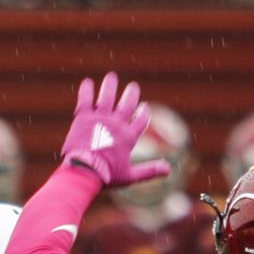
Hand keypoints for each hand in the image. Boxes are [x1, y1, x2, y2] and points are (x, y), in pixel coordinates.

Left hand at [61, 73, 169, 187]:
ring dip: (110, 85)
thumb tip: (169, 169)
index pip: (141, 120)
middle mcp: (117, 124)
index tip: (144, 107)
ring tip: (112, 77)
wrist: (84, 171)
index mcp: (129, 137)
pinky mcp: (84, 117)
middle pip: (127, 104)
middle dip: (132, 94)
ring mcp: (100, 118)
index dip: (144, 113)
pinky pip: (86, 99)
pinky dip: (87, 90)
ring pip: (107, 96)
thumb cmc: (107, 176)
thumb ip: (149, 171)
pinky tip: (87, 82)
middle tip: (133, 87)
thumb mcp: (130, 176)